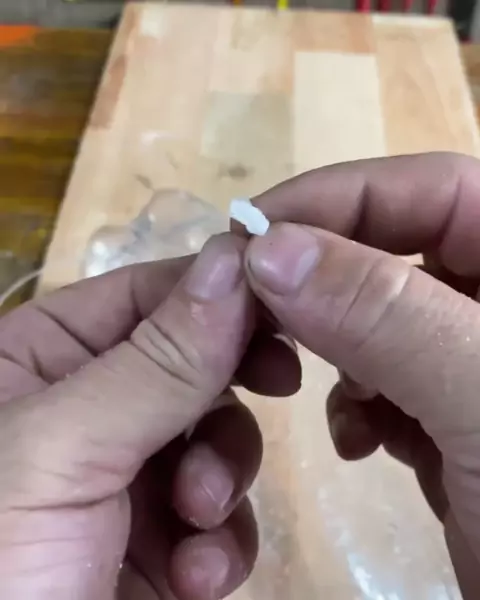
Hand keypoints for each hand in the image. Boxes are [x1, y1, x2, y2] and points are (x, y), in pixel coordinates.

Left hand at [0, 234, 300, 599]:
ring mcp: (124, 479)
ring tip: (198, 520)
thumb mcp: (61, 450)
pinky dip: (219, 545)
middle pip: (192, 364)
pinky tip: (196, 578)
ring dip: (222, 478)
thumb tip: (235, 261)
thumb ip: (156, 359)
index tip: (285, 299)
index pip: (145, 295)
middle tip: (278, 385)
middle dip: (225, 393)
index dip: (216, 292)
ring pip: (216, 440)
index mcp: (36, 361)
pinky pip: (218, 519)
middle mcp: (84, 411)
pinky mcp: (158, 545)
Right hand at [242, 153, 479, 597]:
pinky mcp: (459, 411)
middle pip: (401, 251)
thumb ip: (385, 316)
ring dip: (344, 351)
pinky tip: (362, 441)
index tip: (250, 234)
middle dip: (327, 282)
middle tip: (259, 309)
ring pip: (385, 317)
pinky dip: (362, 402)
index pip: (432, 187)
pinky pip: (391, 376)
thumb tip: (267, 249)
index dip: (337, 199)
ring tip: (340, 400)